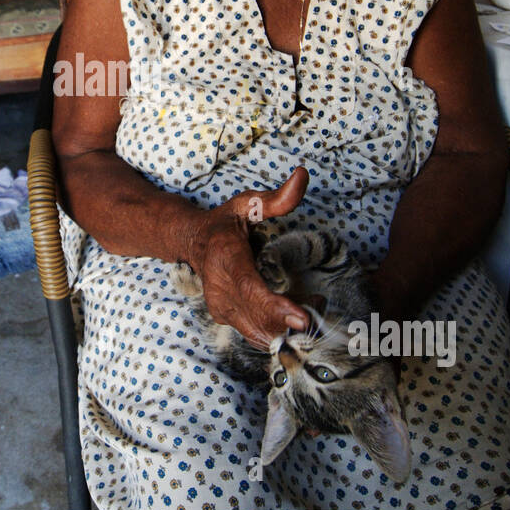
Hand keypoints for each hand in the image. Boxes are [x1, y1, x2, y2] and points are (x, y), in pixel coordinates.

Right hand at [183, 166, 310, 350]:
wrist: (190, 242)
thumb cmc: (224, 222)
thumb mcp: (247, 204)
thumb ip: (278, 197)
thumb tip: (302, 175)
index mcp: (226, 260)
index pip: (253, 291)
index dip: (278, 308)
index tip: (303, 318)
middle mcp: (221, 291)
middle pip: (260, 318)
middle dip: (294, 321)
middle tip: (319, 305)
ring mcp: (222, 309)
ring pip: (260, 333)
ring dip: (289, 330)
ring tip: (310, 308)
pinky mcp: (227, 319)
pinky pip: (256, 335)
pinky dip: (278, 333)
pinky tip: (295, 319)